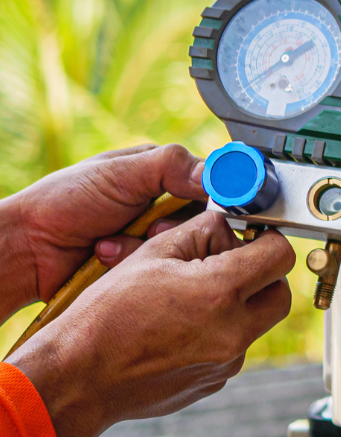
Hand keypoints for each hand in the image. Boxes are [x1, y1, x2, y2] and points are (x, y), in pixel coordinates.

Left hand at [0, 144, 208, 313]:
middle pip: (202, 220)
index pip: (211, 182)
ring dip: (147, 247)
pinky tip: (107, 258)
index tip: (218, 204)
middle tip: (151, 228)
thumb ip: (170, 165)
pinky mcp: (142, 268)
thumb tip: (216, 174)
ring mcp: (152, 239)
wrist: (25, 249)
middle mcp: (162, 207)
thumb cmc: (64, 202)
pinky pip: (160, 271)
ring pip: (182, 249)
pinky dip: (134, 264)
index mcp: (162, 174)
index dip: (217, 194)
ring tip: (112, 244)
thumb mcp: (120, 173)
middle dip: (175, 227)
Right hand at [9, 212, 293, 436]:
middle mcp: (232, 332)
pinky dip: (219, 332)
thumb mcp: (153, 254)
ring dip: (240, 305)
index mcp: (220, 293)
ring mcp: (225, 362)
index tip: (254, 237)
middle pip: (280, 293)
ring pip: (257, 323)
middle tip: (235, 264)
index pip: (280, 256)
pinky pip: (232, 348)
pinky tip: (181, 326)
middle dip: (263, 275)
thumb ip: (201, 232)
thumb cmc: (106, 316)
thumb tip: (227, 226)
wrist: (76, 378)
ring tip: (197, 295)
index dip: (268, 240)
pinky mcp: (212, 382)